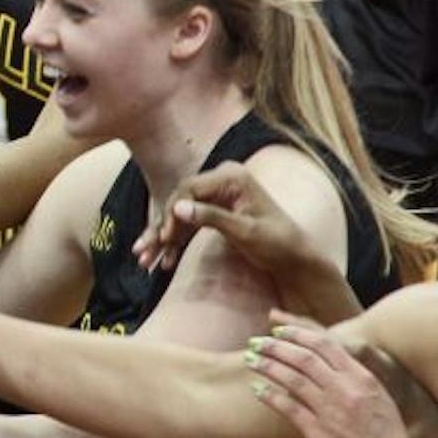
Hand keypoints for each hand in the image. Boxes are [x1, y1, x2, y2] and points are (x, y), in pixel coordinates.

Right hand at [135, 162, 314, 275]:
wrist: (294, 256)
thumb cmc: (277, 242)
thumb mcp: (244, 231)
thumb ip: (211, 218)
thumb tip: (177, 208)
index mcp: (232, 177)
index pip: (189, 189)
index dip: (172, 213)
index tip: (164, 237)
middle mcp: (223, 181)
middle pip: (180, 201)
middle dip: (161, 229)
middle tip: (143, 251)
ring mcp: (218, 195)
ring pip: (180, 215)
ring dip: (164, 238)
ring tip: (144, 259)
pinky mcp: (216, 210)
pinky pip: (189, 224)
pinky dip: (176, 242)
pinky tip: (164, 260)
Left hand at [246, 322, 417, 437]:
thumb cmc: (386, 435)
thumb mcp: (379, 397)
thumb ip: (354, 377)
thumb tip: (329, 359)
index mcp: (362, 378)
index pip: (325, 345)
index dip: (297, 335)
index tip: (279, 331)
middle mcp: (345, 391)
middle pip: (304, 358)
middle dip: (276, 347)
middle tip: (257, 342)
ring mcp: (331, 412)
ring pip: (293, 380)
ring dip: (268, 367)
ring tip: (252, 360)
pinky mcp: (319, 433)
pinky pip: (289, 409)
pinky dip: (270, 396)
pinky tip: (258, 390)